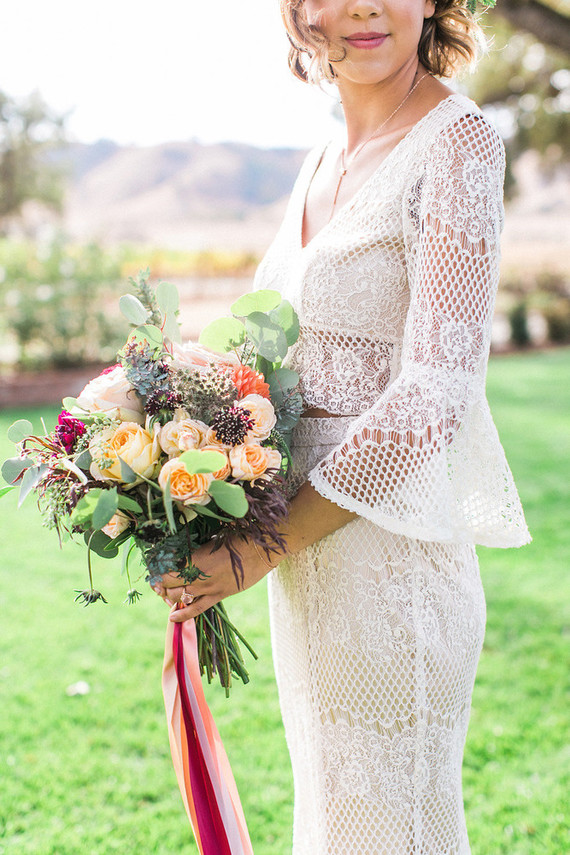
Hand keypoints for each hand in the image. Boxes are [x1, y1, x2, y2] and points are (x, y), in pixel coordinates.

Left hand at [151, 539, 278, 622]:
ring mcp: (208, 588)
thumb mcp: (212, 539)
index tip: (153, 569)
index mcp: (194, 558)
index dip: (157, 570)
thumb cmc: (237, 538)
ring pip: (180, 597)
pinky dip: (183, 614)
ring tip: (163, 594)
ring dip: (169, 597)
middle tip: (156, 583)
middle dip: (161, 584)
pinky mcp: (219, 595)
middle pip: (170, 584)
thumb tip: (182, 551)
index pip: (167, 568)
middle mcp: (198, 575)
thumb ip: (196, 549)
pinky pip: (197, 609)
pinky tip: (172, 617)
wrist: (260, 550)